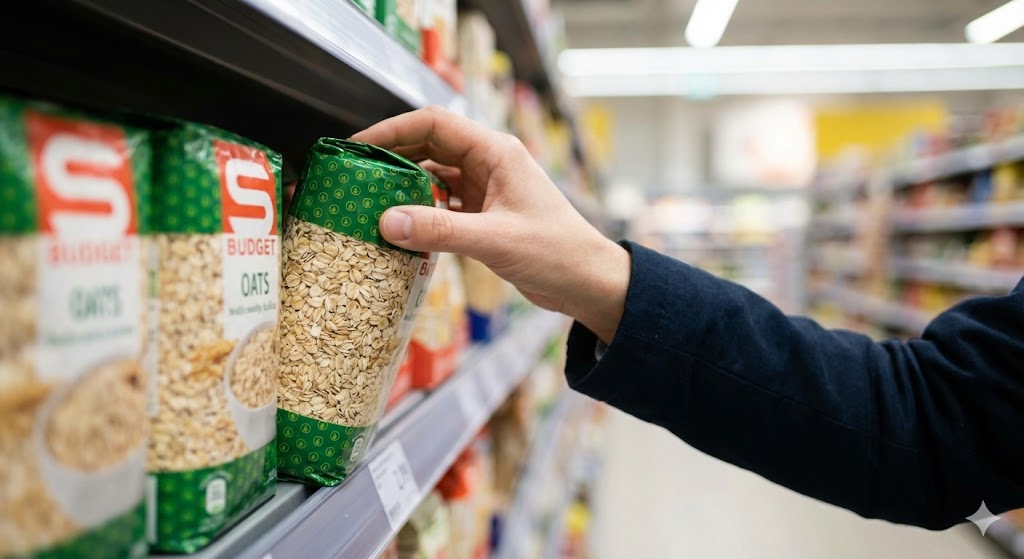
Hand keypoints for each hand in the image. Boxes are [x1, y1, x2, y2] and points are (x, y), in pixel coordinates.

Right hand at [351, 106, 629, 342]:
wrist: (587, 282)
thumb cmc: (555, 253)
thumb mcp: (493, 240)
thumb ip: (438, 230)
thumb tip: (385, 221)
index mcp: (496, 152)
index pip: (434, 124)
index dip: (393, 130)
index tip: (358, 146)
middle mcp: (490, 163)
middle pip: (429, 146)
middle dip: (391, 157)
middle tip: (353, 174)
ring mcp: (487, 188)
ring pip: (434, 175)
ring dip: (404, 187)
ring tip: (368, 201)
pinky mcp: (485, 213)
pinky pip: (443, 203)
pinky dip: (420, 211)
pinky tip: (399, 227)